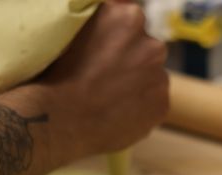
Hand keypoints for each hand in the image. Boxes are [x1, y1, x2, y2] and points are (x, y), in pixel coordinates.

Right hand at [38, 0, 168, 159]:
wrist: (62, 116)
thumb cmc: (59, 71)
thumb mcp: (78, 28)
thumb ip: (105, 16)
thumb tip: (119, 5)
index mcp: (130, 18)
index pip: (131, 26)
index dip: (118, 42)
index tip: (103, 55)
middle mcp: (152, 45)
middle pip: (147, 51)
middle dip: (132, 63)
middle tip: (106, 79)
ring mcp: (160, 77)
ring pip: (152, 79)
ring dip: (138, 86)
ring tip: (109, 99)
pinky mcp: (162, 106)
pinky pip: (152, 106)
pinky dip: (140, 110)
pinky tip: (117, 114)